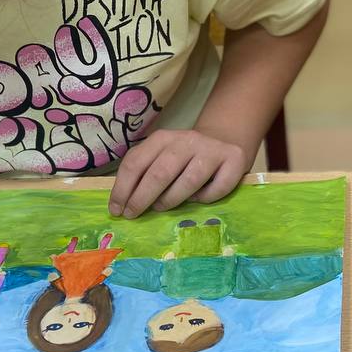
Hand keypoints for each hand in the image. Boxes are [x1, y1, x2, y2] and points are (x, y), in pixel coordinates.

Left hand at [109, 128, 254, 218]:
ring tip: (161, 207)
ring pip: (188, 182)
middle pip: (159, 173)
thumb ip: (144, 171)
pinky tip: (198, 199)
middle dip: (141, 199)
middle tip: (133, 215)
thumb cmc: (185, 156)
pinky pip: (216, 189)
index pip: (136, 163)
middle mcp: (186, 140)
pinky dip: (205, 199)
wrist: (225, 137)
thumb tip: (122, 203)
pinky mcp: (234, 160)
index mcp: (162, 138)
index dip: (123, 189)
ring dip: (170, 200)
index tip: (116, 210)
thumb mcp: (161, 155)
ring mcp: (211, 150)